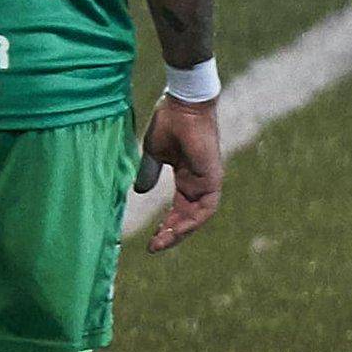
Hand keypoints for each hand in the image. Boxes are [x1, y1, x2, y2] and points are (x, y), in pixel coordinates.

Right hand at [136, 91, 221, 249]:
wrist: (183, 105)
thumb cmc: (169, 122)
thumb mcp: (153, 153)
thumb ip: (148, 172)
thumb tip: (138, 191)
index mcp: (188, 177)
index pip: (180, 208)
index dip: (166, 224)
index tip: (151, 238)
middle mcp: (201, 183)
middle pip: (189, 217)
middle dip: (171, 233)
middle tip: (153, 247)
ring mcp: (209, 181)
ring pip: (198, 217)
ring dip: (180, 232)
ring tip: (160, 242)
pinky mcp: (213, 178)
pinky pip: (205, 208)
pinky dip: (190, 221)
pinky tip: (173, 229)